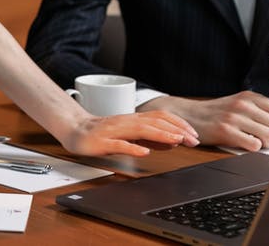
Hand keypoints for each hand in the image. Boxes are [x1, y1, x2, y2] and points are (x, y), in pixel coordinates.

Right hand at [60, 110, 199, 156]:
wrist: (74, 130)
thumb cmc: (102, 133)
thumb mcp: (130, 135)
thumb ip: (150, 138)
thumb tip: (172, 142)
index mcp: (133, 119)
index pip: (160, 117)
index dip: (178, 124)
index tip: (194, 134)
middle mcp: (125, 122)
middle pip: (154, 122)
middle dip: (175, 130)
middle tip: (193, 140)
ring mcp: (113, 131)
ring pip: (139, 130)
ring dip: (160, 135)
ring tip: (176, 140)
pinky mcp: (101, 142)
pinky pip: (118, 144)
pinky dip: (133, 147)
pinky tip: (144, 152)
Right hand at [140, 92, 268, 150]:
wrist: (188, 115)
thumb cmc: (216, 114)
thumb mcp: (238, 105)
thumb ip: (259, 111)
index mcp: (250, 97)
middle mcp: (244, 104)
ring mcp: (234, 117)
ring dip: (267, 145)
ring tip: (257, 144)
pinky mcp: (225, 131)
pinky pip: (253, 145)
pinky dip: (254, 149)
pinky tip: (245, 145)